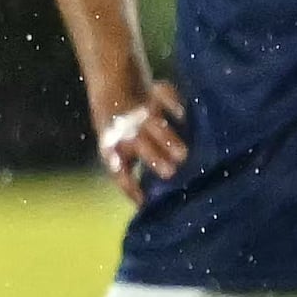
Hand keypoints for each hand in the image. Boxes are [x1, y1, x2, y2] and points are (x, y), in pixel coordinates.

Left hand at [91, 81, 189, 202]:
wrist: (114, 92)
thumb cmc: (122, 135)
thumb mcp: (119, 155)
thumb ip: (131, 177)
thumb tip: (147, 204)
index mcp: (114, 149)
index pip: (120, 171)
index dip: (130, 186)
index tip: (143, 201)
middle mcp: (128, 131)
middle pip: (141, 146)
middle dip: (154, 159)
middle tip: (170, 173)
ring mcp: (141, 111)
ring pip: (154, 125)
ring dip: (167, 139)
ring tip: (183, 154)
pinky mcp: (156, 93)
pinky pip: (165, 96)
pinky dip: (172, 104)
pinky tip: (181, 115)